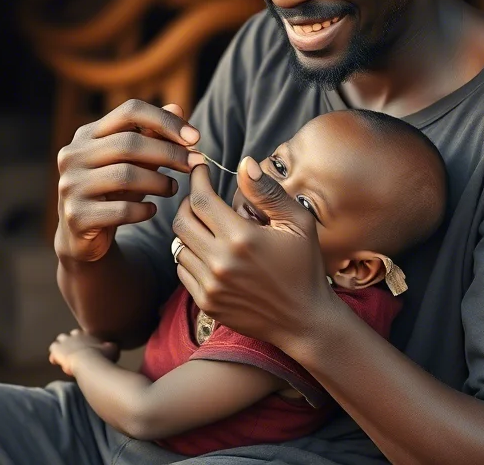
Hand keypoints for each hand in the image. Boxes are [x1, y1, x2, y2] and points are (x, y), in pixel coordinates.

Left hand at [48, 328, 119, 375]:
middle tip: (73, 352)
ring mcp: (65, 341)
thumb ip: (111, 346)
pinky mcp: (57, 349)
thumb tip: (113, 345)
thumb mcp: (112, 350)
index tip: (83, 348)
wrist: (89, 362)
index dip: (82, 341)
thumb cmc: (103, 357)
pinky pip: (52, 350)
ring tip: (63, 356)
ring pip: (59, 340)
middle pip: (69, 335)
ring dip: (61, 347)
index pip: (82, 334)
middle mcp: (75, 334)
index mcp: (87, 334)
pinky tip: (55, 362)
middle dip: (70, 342)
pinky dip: (54, 356)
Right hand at [54, 99, 198, 262]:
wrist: (82, 236)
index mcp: (86, 135)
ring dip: (159, 182)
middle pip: (129, 143)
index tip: (195, 137)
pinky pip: (122, 210)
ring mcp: (71, 185)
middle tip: (194, 164)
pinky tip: (152, 211)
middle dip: (169, 152)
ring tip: (173, 189)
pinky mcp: (76, 216)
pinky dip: (144, 210)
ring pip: (125, 176)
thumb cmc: (112, 192)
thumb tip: (177, 108)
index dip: (165, 120)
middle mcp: (73, 155)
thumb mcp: (133, 162)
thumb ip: (153, 135)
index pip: (130, 111)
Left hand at [172, 158, 340, 347]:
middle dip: (188, 202)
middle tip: (202, 197)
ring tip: (209, 226)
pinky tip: (209, 251)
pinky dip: (190, 255)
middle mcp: (220, 262)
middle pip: (182, 221)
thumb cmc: (304, 267)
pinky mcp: (206, 302)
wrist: (304, 320)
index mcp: (241, 238)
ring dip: (190, 230)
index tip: (200, 169)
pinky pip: (183, 270)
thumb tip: (244, 163)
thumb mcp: (298, 224)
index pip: (201, 199)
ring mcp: (210, 285)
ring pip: (179, 246)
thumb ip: (268, 192)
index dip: (197, 179)